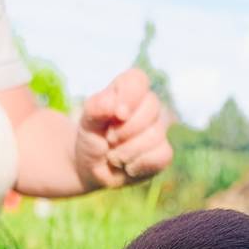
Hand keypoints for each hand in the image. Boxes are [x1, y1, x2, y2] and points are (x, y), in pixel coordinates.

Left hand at [76, 68, 172, 189]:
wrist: (92, 168)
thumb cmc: (91, 139)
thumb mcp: (86, 123)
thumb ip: (95, 109)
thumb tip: (112, 104)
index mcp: (127, 90)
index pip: (138, 80)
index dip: (130, 96)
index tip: (118, 114)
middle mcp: (146, 107)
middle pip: (152, 107)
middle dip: (125, 129)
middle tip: (109, 139)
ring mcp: (157, 130)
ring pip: (155, 135)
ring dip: (127, 151)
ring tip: (113, 156)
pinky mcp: (163, 153)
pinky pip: (162, 155)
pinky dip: (139, 164)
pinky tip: (128, 166)